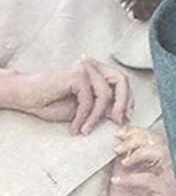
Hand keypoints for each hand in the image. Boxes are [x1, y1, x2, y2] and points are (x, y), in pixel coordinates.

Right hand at [2, 59, 132, 133]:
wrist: (27, 98)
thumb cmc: (53, 102)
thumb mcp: (86, 107)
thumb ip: (104, 107)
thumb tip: (122, 115)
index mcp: (97, 70)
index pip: (122, 80)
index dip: (128, 99)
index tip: (126, 117)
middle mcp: (93, 65)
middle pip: (121, 80)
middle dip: (123, 103)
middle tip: (118, 122)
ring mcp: (85, 68)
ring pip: (105, 94)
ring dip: (98, 116)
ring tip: (87, 130)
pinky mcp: (76, 75)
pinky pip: (88, 100)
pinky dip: (84, 116)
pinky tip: (76, 127)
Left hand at [109, 126, 175, 195]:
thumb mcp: (121, 174)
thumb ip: (123, 158)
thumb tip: (118, 139)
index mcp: (158, 162)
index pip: (154, 138)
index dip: (138, 132)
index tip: (120, 133)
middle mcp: (168, 169)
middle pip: (160, 143)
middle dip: (138, 140)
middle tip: (118, 147)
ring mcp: (170, 180)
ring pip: (163, 156)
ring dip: (140, 154)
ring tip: (122, 161)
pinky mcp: (167, 194)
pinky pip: (152, 180)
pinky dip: (132, 178)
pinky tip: (117, 180)